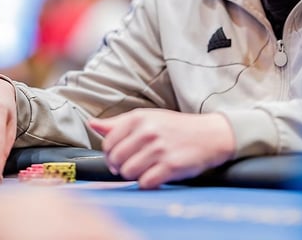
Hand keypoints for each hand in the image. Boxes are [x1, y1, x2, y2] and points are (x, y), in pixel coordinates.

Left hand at [89, 110, 235, 188]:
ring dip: (135, 175)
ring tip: (147, 169)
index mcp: (138, 118)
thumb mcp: (147, 118)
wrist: (210, 135)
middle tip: (135, 164)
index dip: (111, 154)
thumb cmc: (175, 127)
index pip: (108, 143)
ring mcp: (159, 149)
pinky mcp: (170, 166)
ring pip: (128, 173)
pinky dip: (148, 183)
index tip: (120, 157)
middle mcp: (147, 132)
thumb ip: (117, 123)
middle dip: (122, 167)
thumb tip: (92, 124)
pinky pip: (145, 183)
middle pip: (116, 160)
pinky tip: (157, 175)